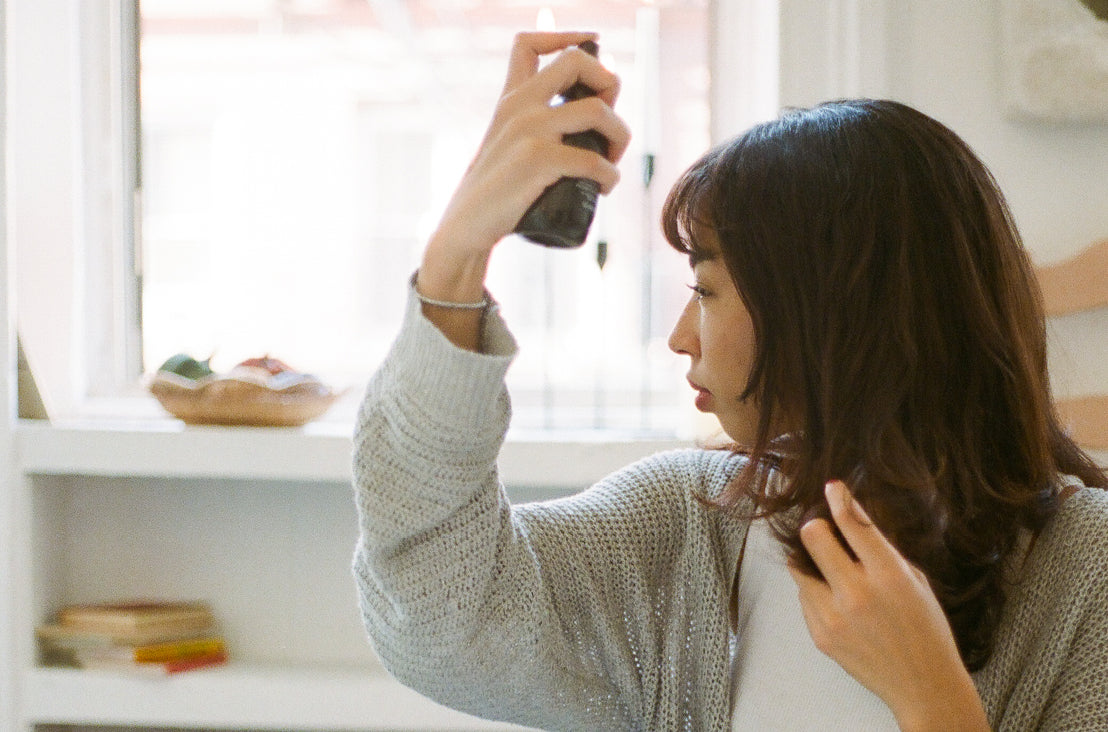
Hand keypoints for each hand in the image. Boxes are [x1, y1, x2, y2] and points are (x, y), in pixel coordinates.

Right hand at [422, 32, 630, 281]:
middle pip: (577, 61)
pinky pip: (593, 160)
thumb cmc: (497, 192)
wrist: (467, 227)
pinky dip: (609, 176)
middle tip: (610, 125)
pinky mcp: (537, 161)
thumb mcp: (506, 146)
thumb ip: (532, 127)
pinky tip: (604, 188)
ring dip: (619, 137)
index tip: (592, 52)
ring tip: (611, 163)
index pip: (529, 42)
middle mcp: (519, 106)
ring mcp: (528, 130)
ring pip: (597, 111)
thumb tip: (584, 122)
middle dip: (609, 85)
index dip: (567, 36)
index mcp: (511, 99)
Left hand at [787, 480, 989, 730]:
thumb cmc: (926, 629)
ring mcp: (834, 616)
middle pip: (812, 537)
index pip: (853, 524)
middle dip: (815, 528)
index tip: (832, 487)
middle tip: (822, 530)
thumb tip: (851, 519)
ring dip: (812, 563)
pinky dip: (816, 593)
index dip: (839, 499)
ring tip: (830, 571)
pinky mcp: (820, 635)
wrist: (923, 685)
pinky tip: (837, 603)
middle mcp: (857, 593)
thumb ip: (882, 552)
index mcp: (888, 575)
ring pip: (799, 568)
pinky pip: (804, 598)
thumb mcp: (916, 581)